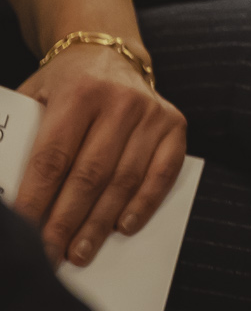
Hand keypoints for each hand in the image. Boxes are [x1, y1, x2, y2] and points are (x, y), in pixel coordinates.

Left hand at [15, 42, 184, 267]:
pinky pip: (163, 172)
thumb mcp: (33, 98)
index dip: (35, 200)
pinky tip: (124, 227)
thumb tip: (4, 190)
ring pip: (124, 180)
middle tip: (49, 256)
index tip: (23, 233)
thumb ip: (21, 136)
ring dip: (100, 222)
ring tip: (80, 252)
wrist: (110, 54)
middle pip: (89, 175)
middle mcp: (120, 101)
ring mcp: (151, 113)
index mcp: (78, 93)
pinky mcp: (174, 123)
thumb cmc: (63, 86)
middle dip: (65, 222)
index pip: (52, 159)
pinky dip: (145, 203)